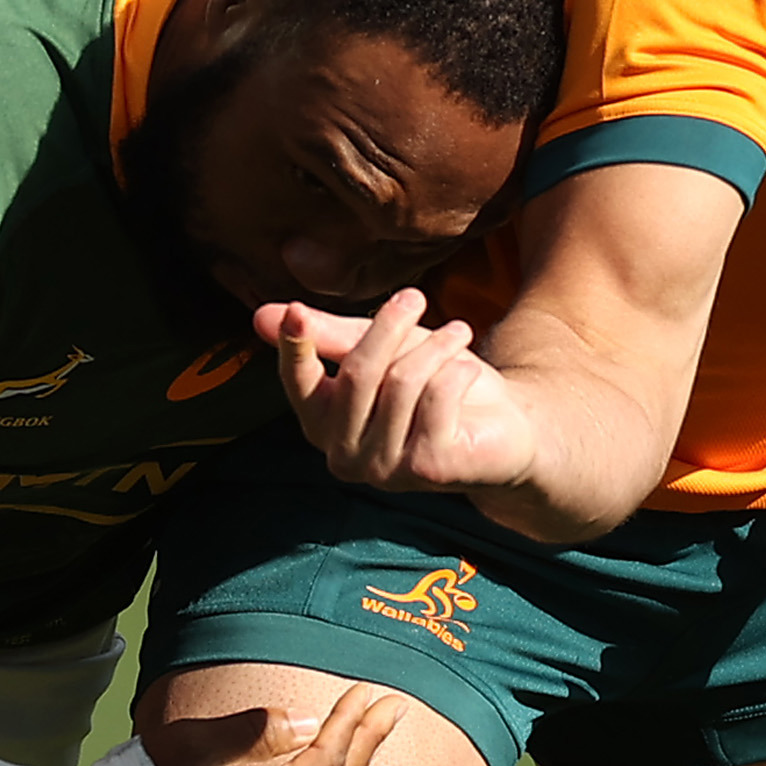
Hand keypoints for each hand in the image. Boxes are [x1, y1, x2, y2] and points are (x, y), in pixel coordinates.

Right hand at [259, 289, 536, 493]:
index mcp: (322, 423)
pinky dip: (458, 370)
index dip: (295, 348)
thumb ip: (330, 336)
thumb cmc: (432, 382)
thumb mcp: (383, 349)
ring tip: (457, 331)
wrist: (502, 424)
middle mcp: (343, 454)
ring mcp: (383, 469)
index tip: (297, 312)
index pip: (298, 382)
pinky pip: (437, 397)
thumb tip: (263, 315)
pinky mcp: (426, 469)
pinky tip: (469, 370)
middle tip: (415, 296)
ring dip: (435, 346)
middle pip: (357, 374)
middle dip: (388, 328)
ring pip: (401, 382)